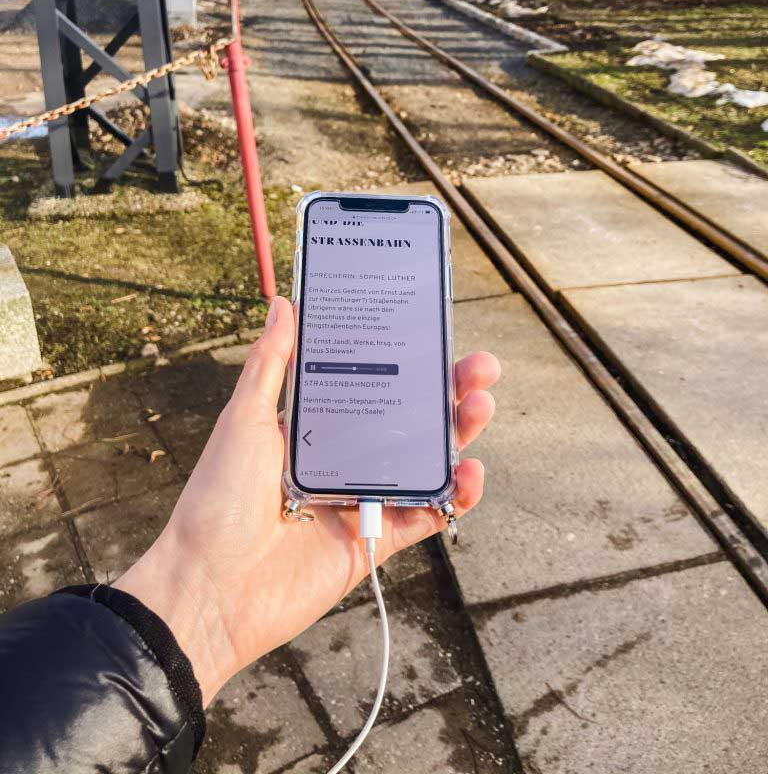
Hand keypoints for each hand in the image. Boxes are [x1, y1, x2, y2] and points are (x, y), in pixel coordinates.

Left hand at [115, 296, 499, 704]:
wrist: (209, 590)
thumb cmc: (216, 500)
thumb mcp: (244, 420)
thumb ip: (271, 364)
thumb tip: (285, 304)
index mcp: (314, 425)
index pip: (371, 381)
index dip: (404, 359)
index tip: (432, 331)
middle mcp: (343, 458)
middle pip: (409, 418)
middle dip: (448, 391)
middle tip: (480, 366)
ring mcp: (361, 499)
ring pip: (425, 460)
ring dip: (458, 435)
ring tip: (480, 406)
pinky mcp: (375, 540)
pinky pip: (425, 514)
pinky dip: (454, 496)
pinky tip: (470, 473)